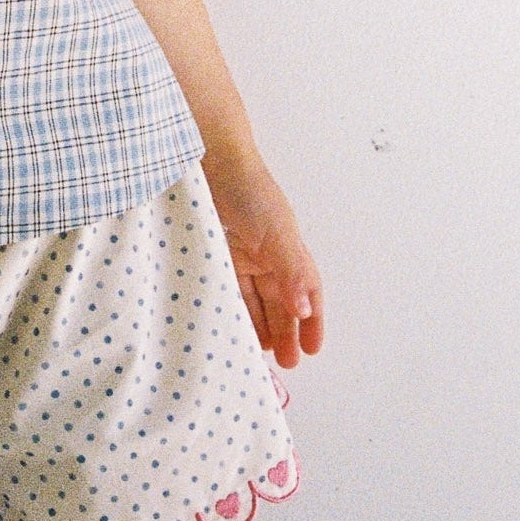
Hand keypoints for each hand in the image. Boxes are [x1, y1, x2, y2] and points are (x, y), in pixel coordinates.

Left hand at [204, 152, 323, 367]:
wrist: (206, 157)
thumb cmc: (248, 189)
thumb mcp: (276, 233)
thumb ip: (291, 271)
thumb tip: (305, 309)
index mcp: (288, 249)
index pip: (306, 291)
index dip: (312, 321)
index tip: (313, 350)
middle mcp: (266, 253)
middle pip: (279, 300)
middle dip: (285, 331)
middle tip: (285, 363)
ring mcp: (238, 251)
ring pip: (251, 296)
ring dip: (256, 323)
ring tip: (256, 352)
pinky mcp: (213, 249)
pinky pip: (224, 284)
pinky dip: (228, 304)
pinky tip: (224, 322)